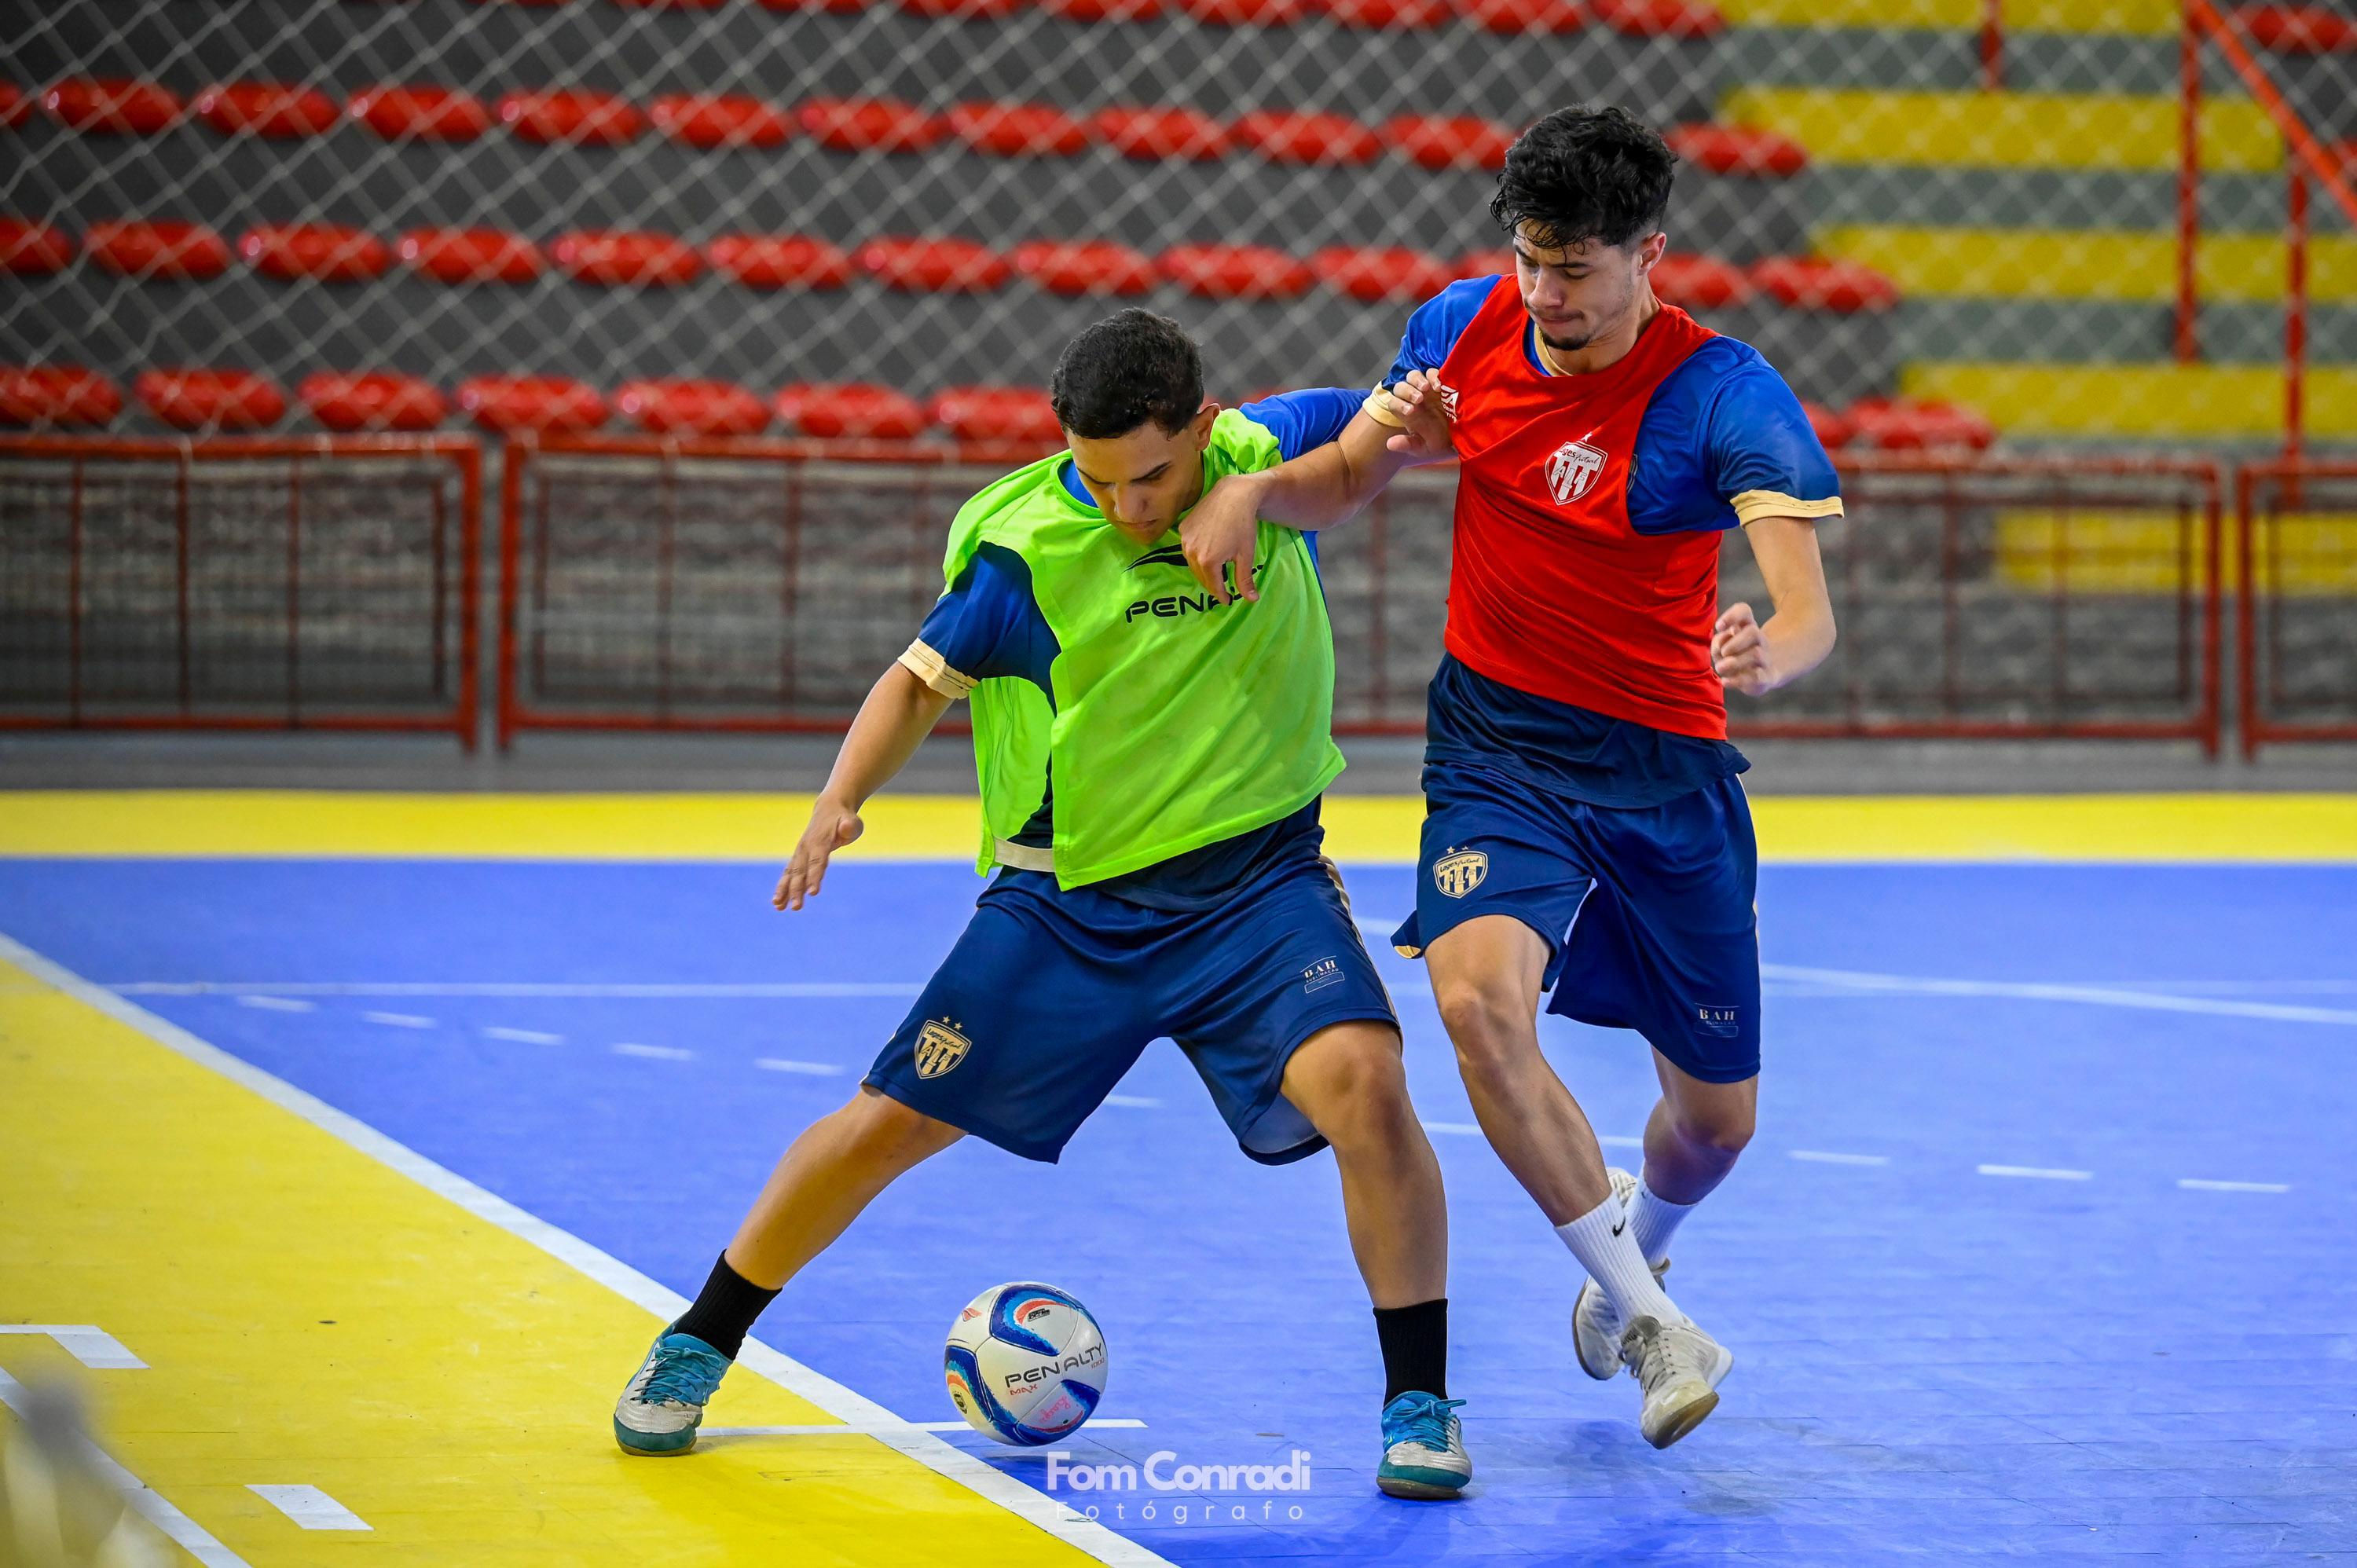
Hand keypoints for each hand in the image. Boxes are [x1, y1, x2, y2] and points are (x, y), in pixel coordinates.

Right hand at [774, 794, 863, 910]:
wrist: (829, 807)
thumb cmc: (844, 818)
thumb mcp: (851, 821)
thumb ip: (849, 826)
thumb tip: (846, 827)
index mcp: (820, 841)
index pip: (817, 862)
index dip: (815, 877)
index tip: (813, 893)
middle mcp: (806, 848)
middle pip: (801, 872)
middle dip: (797, 890)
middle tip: (796, 908)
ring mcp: (800, 852)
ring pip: (791, 874)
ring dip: (784, 891)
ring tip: (778, 907)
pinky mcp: (798, 857)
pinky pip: (788, 874)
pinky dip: (783, 887)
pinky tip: (778, 903)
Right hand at [1180, 472, 1266, 604]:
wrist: (1233, 495)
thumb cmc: (1243, 525)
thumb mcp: (1246, 555)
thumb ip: (1244, 579)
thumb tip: (1251, 600)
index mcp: (1208, 562)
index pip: (1213, 586)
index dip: (1222, 595)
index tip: (1228, 600)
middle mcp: (1192, 552)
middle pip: (1201, 576)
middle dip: (1213, 583)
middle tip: (1222, 587)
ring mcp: (1185, 539)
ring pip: (1192, 563)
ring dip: (1203, 569)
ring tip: (1215, 571)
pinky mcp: (1183, 528)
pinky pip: (1188, 547)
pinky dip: (1196, 553)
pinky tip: (1207, 551)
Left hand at [1381, 368, 1453, 460]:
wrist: (1462, 432)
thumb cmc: (1440, 439)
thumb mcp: (1424, 447)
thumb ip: (1408, 444)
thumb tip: (1389, 444)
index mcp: (1407, 412)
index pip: (1394, 403)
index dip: (1398, 404)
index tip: (1410, 411)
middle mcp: (1413, 398)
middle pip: (1400, 387)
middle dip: (1407, 391)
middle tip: (1418, 399)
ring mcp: (1426, 388)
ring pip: (1413, 376)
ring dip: (1417, 380)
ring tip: (1425, 389)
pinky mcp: (1439, 381)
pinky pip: (1432, 372)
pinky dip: (1433, 376)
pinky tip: (1439, 387)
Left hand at [1711, 602, 1775, 695]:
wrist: (1763, 675)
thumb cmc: (1736, 656)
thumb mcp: (1722, 646)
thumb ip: (1718, 643)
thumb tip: (1720, 647)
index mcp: (1747, 627)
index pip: (1744, 611)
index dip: (1733, 615)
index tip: (1718, 626)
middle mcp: (1759, 640)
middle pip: (1753, 632)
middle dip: (1735, 642)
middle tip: (1723, 653)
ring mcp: (1765, 659)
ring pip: (1756, 654)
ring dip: (1735, 661)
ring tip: (1720, 668)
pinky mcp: (1766, 678)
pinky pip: (1757, 678)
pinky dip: (1737, 681)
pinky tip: (1724, 681)